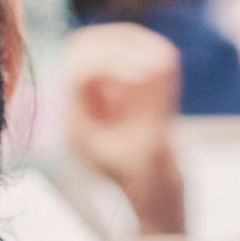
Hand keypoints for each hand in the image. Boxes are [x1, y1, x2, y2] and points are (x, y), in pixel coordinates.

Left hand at [63, 23, 186, 237]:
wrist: (155, 196)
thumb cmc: (151, 180)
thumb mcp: (154, 141)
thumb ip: (155, 99)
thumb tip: (162, 57)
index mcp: (76, 123)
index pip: (78, 72)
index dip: (111, 61)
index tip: (148, 69)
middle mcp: (80, 105)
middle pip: (82, 49)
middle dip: (119, 44)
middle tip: (156, 53)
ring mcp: (96, 97)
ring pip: (101, 47)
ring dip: (131, 45)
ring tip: (163, 57)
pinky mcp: (116, 92)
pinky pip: (122, 57)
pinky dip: (142, 53)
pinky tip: (163, 64)